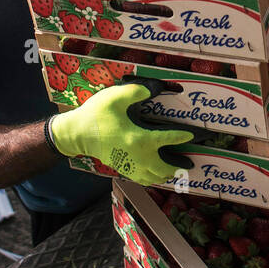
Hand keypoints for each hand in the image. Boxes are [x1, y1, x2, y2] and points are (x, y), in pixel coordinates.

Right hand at [48, 81, 192, 186]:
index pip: (168, 139)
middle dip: (179, 165)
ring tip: (176, 169)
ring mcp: (129, 165)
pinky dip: (153, 178)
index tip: (192, 134)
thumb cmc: (95, 115)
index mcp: (139, 139)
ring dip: (167, 174)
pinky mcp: (122, 169)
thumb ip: (138, 90)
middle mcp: (138, 157)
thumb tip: (157, 88)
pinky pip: (143, 179)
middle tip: (189, 161)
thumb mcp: (116, 96)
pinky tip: (155, 172)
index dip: (183, 136)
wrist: (76, 134)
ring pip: (154, 177)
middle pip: (165, 168)